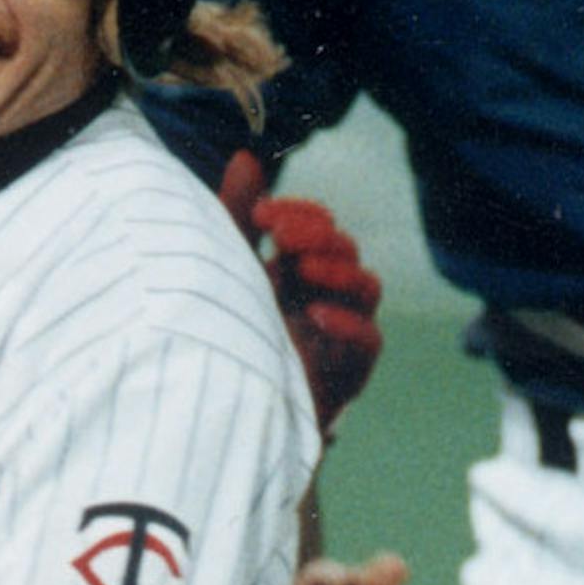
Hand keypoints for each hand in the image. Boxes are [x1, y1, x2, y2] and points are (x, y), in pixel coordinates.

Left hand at [221, 149, 382, 434]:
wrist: (214, 429)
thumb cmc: (221, 348)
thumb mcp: (222, 275)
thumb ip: (236, 218)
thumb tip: (245, 155)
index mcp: (293, 274)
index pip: (318, 227)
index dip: (299, 213)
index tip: (260, 211)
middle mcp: (322, 299)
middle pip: (345, 251)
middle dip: (316, 236)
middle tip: (277, 236)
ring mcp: (338, 337)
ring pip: (366, 288)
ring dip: (337, 271)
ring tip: (298, 269)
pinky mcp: (346, 376)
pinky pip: (368, 342)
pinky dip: (347, 325)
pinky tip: (315, 316)